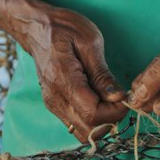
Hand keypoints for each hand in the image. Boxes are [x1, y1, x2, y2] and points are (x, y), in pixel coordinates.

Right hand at [21, 6, 127, 141]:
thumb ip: (102, 73)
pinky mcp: (55, 106)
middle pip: (89, 129)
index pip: (92, 114)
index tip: (124, 96)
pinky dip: (92, 119)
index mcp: (63, 80)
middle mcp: (55, 99)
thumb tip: (117, 97)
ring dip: (102, 122)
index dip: (114, 111)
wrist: (35, 27)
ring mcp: (53, 105)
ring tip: (108, 98)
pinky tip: (97, 99)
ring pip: (83, 132)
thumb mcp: (89, 41)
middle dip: (110, 119)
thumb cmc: (63, 28)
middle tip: (118, 97)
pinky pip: (77, 124)